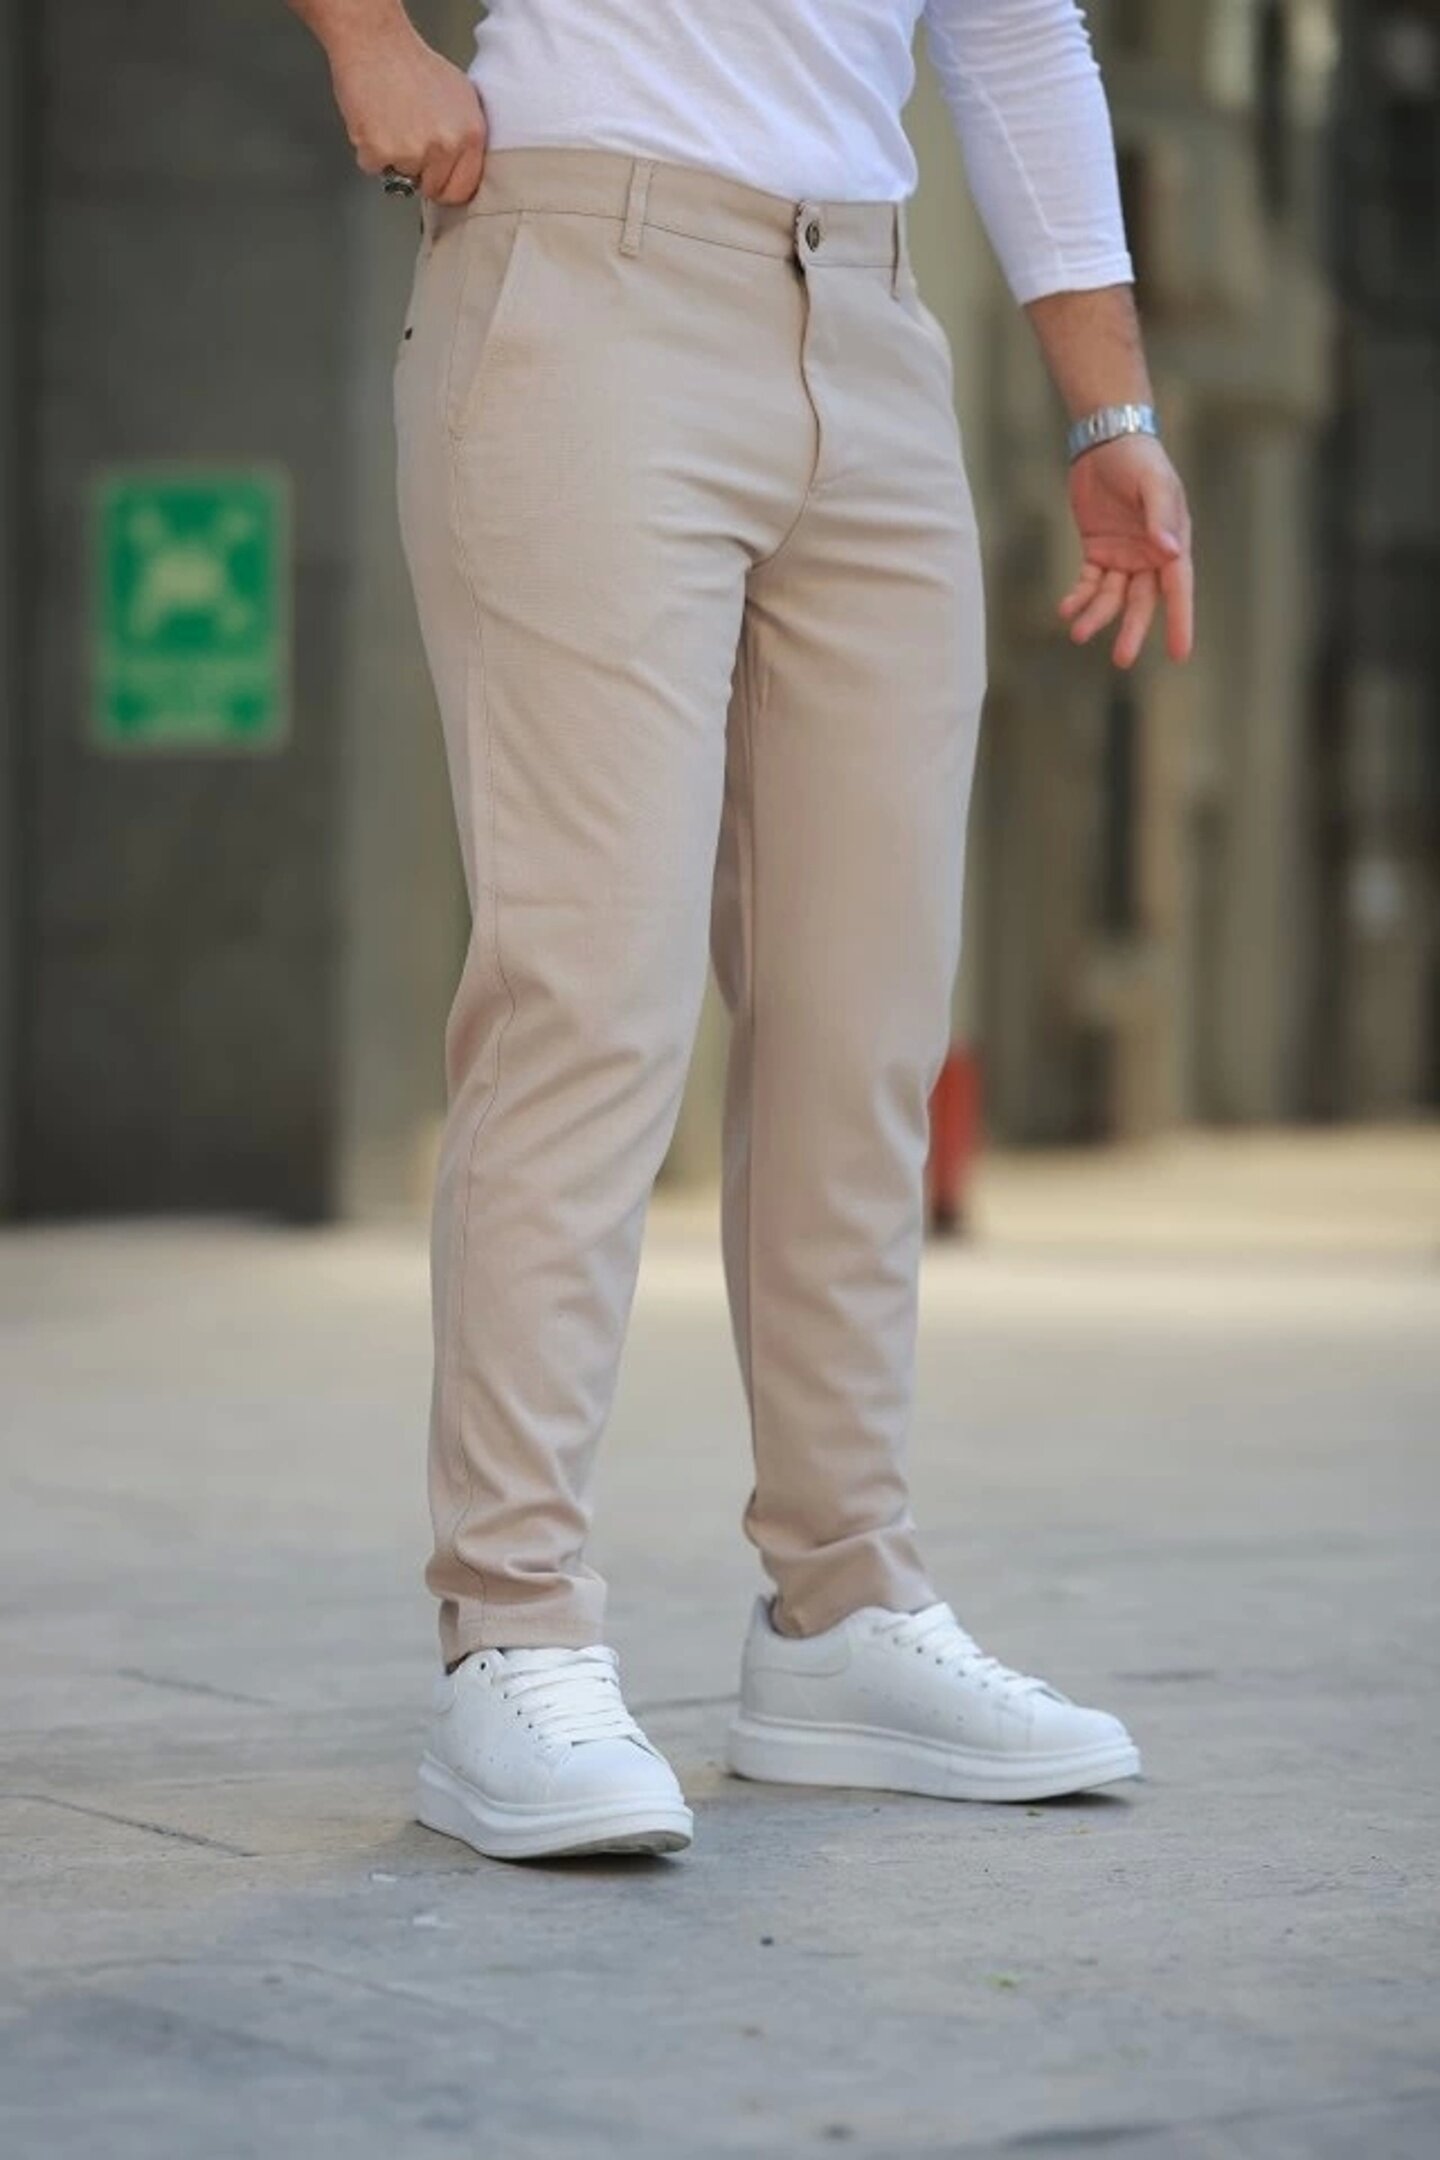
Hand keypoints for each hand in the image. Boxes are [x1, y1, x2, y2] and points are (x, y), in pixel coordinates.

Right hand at [329, 21, 485, 204]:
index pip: (463, 189)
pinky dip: (369, 149)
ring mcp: (414, 152)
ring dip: (393, 158)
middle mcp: (446, 147)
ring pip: (402, 178)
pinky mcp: (381, 152)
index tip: (437, 180)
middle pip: (433, 189)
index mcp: (471, 134)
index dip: (447, 186)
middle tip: (409, 142)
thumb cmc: (413, 64)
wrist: (376, 43)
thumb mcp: (460, 96)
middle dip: (420, 174)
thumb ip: (466, 135)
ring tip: (391, 121)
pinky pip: (373, 167)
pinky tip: (374, 121)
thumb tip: (464, 166)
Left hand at [1059, 435, 1194, 668]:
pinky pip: (1088, 582)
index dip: (1180, 621)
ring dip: (1096, 615)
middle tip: (1122, 659)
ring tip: (1078, 633)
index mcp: (1173, 543)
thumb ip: (1161, 517)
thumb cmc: (1140, 459)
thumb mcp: (1154, 484)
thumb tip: (1171, 553)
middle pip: (1142, 602)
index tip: (1180, 654)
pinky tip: (1065, 610)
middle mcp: (1150, 556)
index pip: (1179, 590)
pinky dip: (1078, 597)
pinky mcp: (1097, 551)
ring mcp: (1123, 556)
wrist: (1108, 440)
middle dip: (1132, 630)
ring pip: (1111, 597)